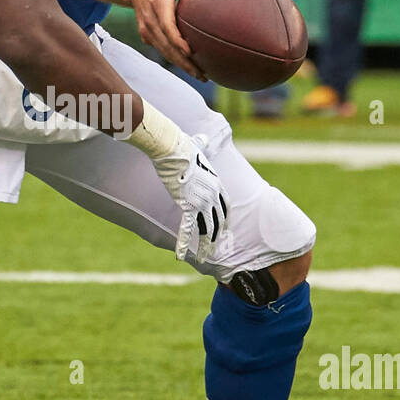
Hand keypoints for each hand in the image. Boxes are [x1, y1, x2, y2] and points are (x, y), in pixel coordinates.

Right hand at [127, 0, 223, 77]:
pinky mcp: (146, 35)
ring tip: (200, 75)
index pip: (167, 27)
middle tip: (203, 74)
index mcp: (159, 4)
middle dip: (184, 63)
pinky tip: (189, 66)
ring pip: (164, 52)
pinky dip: (174, 58)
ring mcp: (146, 29)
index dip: (177, 42)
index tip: (190, 52)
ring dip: (181, 65)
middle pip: (166, 47)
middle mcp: (150, 20)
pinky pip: (161, 49)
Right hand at [150, 129, 228, 261]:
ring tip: (203, 259)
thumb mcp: (197, 146)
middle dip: (217, 238)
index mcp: (217, 183)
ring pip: (207, 229)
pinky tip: (180, 255)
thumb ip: (201, 145)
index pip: (226, 207)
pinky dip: (182, 243)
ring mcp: (201, 201)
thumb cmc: (182, 145)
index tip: (224, 231)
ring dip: (205, 246)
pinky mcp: (187, 205)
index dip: (225, 220)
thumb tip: (201, 139)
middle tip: (214, 251)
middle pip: (218, 222)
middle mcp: (213, 195)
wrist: (173, 148)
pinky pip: (186, 229)